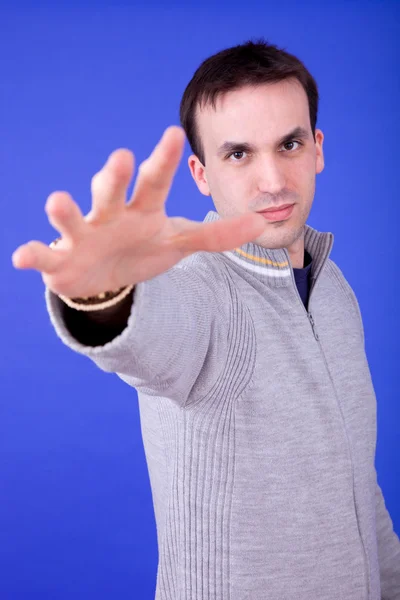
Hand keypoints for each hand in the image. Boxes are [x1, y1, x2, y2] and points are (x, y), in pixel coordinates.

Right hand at [11, 126, 265, 297]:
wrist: (106, 278)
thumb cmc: (142, 250)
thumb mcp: (178, 242)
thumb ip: (215, 234)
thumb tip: (259, 223)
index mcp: (141, 210)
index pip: (155, 183)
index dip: (164, 161)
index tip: (174, 134)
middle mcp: (109, 215)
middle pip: (111, 192)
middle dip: (115, 176)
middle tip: (122, 157)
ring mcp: (82, 235)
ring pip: (72, 217)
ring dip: (64, 209)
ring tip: (58, 199)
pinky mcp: (60, 260)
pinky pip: (44, 255)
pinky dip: (33, 254)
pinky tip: (21, 256)